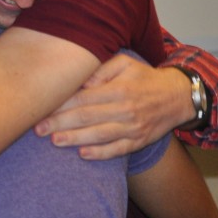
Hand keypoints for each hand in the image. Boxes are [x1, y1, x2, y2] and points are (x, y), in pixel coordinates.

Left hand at [34, 54, 190, 158]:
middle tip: (38, 129)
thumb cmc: (144, 77)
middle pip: (87, 118)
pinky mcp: (140, 141)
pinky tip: (83, 154)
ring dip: (76, 139)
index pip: (84, 98)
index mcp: (119, 90)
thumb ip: (101, 70)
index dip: (61, 105)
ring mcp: (134, 128)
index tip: (42, 108)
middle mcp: (126, 110)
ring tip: (54, 141)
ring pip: (100, 135)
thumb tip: (81, 81)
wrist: (178, 96)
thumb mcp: (124, 63)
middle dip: (60, 124)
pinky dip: (101, 153)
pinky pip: (118, 149)